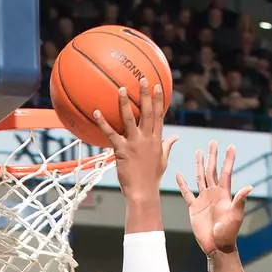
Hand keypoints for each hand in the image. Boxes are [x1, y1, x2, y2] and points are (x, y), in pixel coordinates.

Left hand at [91, 79, 178, 198]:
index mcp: (156, 140)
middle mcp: (147, 139)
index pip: (160, 116)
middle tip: (142, 79)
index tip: (158, 86)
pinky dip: (103, 123)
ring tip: (121, 88)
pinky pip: (111, 134)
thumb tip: (175, 137)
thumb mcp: (163, 161)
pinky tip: (95, 112)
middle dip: (145, 95)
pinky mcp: (121, 151)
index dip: (159, 100)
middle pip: (148, 113)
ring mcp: (134, 144)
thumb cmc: (151, 178)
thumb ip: (167, 146)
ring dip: (124, 103)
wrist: (143, 193)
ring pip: (130, 119)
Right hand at [177, 141, 251, 254]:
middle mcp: (214, 193)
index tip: (231, 146)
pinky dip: (183, 184)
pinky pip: (187, 193)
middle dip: (213, 156)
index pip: (226, 172)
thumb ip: (240, 200)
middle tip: (213, 142)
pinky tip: (179, 174)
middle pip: (212, 170)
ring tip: (199, 152)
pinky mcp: (194, 207)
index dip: (228, 159)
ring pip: (200, 178)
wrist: (216, 245)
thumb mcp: (236, 216)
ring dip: (199, 165)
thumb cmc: (229, 232)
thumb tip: (249, 187)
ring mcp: (203, 199)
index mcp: (224, 194)